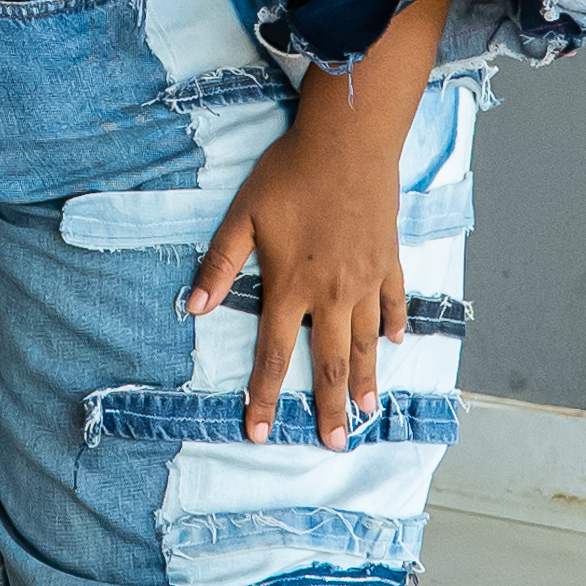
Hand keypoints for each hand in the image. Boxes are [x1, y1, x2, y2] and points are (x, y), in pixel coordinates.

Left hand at [187, 113, 403, 451]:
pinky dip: (394, 323)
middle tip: (335, 444)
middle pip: (331, 362)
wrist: (349, 140)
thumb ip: (219, 264)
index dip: (265, 397)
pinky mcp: (388, 258)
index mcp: (290, 286)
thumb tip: (191, 307)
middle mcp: (332, 293)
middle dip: (331, 407)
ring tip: (368, 411)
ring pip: (366, 340)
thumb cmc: (290, 173)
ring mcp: (366, 278)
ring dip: (367, 379)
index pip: (274, 355)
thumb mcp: (242, 215)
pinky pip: (394, 300)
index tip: (259, 433)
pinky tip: (394, 342)